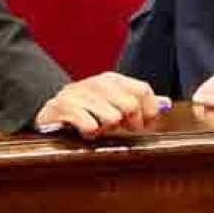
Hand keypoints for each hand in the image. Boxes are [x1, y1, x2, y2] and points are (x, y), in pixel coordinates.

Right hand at [35, 71, 169, 138]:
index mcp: (112, 80)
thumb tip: (164, 103)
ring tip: (96, 126)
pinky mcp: (64, 107)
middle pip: (130, 106)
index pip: (143, 90)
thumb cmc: (86, 109)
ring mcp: (80, 93)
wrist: (48, 109)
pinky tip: (83, 130)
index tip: (142, 125)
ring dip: (106, 129)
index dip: (148, 112)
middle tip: (115, 127)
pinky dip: (90, 133)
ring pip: (112, 118)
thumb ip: (138, 101)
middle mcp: (97, 83)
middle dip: (126, 124)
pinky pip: (90, 126)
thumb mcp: (112, 101)